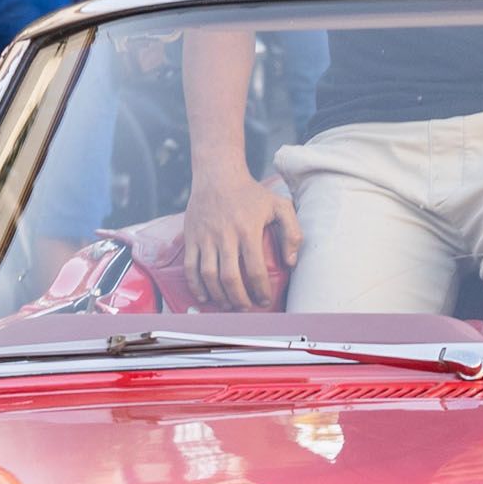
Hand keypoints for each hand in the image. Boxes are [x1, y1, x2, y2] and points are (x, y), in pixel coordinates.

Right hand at [183, 165, 303, 307]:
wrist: (217, 174)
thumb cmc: (251, 192)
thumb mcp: (280, 206)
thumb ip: (292, 232)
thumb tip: (291, 262)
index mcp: (248, 230)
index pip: (255, 269)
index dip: (261, 290)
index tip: (265, 301)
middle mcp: (225, 235)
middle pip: (230, 278)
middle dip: (239, 300)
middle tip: (247, 309)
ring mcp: (206, 237)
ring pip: (209, 275)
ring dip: (219, 296)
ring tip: (228, 305)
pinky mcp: (191, 237)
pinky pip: (190, 267)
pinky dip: (195, 286)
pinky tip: (205, 297)